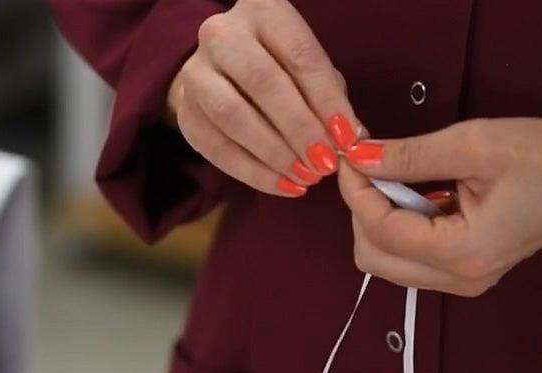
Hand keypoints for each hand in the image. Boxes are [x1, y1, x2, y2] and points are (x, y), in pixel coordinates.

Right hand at [168, 0, 361, 197]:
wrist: (221, 72)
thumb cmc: (278, 68)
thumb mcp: (307, 69)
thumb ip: (330, 97)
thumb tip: (355, 139)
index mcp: (262, 11)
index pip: (299, 55)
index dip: (326, 101)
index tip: (347, 139)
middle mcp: (222, 34)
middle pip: (263, 83)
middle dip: (299, 129)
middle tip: (325, 164)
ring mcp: (197, 72)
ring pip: (234, 116)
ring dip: (275, 154)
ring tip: (306, 178)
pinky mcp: (186, 112)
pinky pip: (218, 148)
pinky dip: (254, 173)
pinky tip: (283, 186)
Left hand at [337, 118, 541, 294]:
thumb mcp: (479, 144)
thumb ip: (413, 155)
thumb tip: (361, 158)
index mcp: (463, 253)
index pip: (381, 231)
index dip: (357, 191)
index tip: (352, 153)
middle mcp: (457, 280)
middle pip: (373, 258)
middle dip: (362, 211)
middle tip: (374, 165)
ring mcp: (460, 284)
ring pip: (386, 262)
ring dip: (378, 218)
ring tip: (398, 176)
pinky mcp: (462, 276)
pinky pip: (409, 258)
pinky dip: (399, 226)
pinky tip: (416, 193)